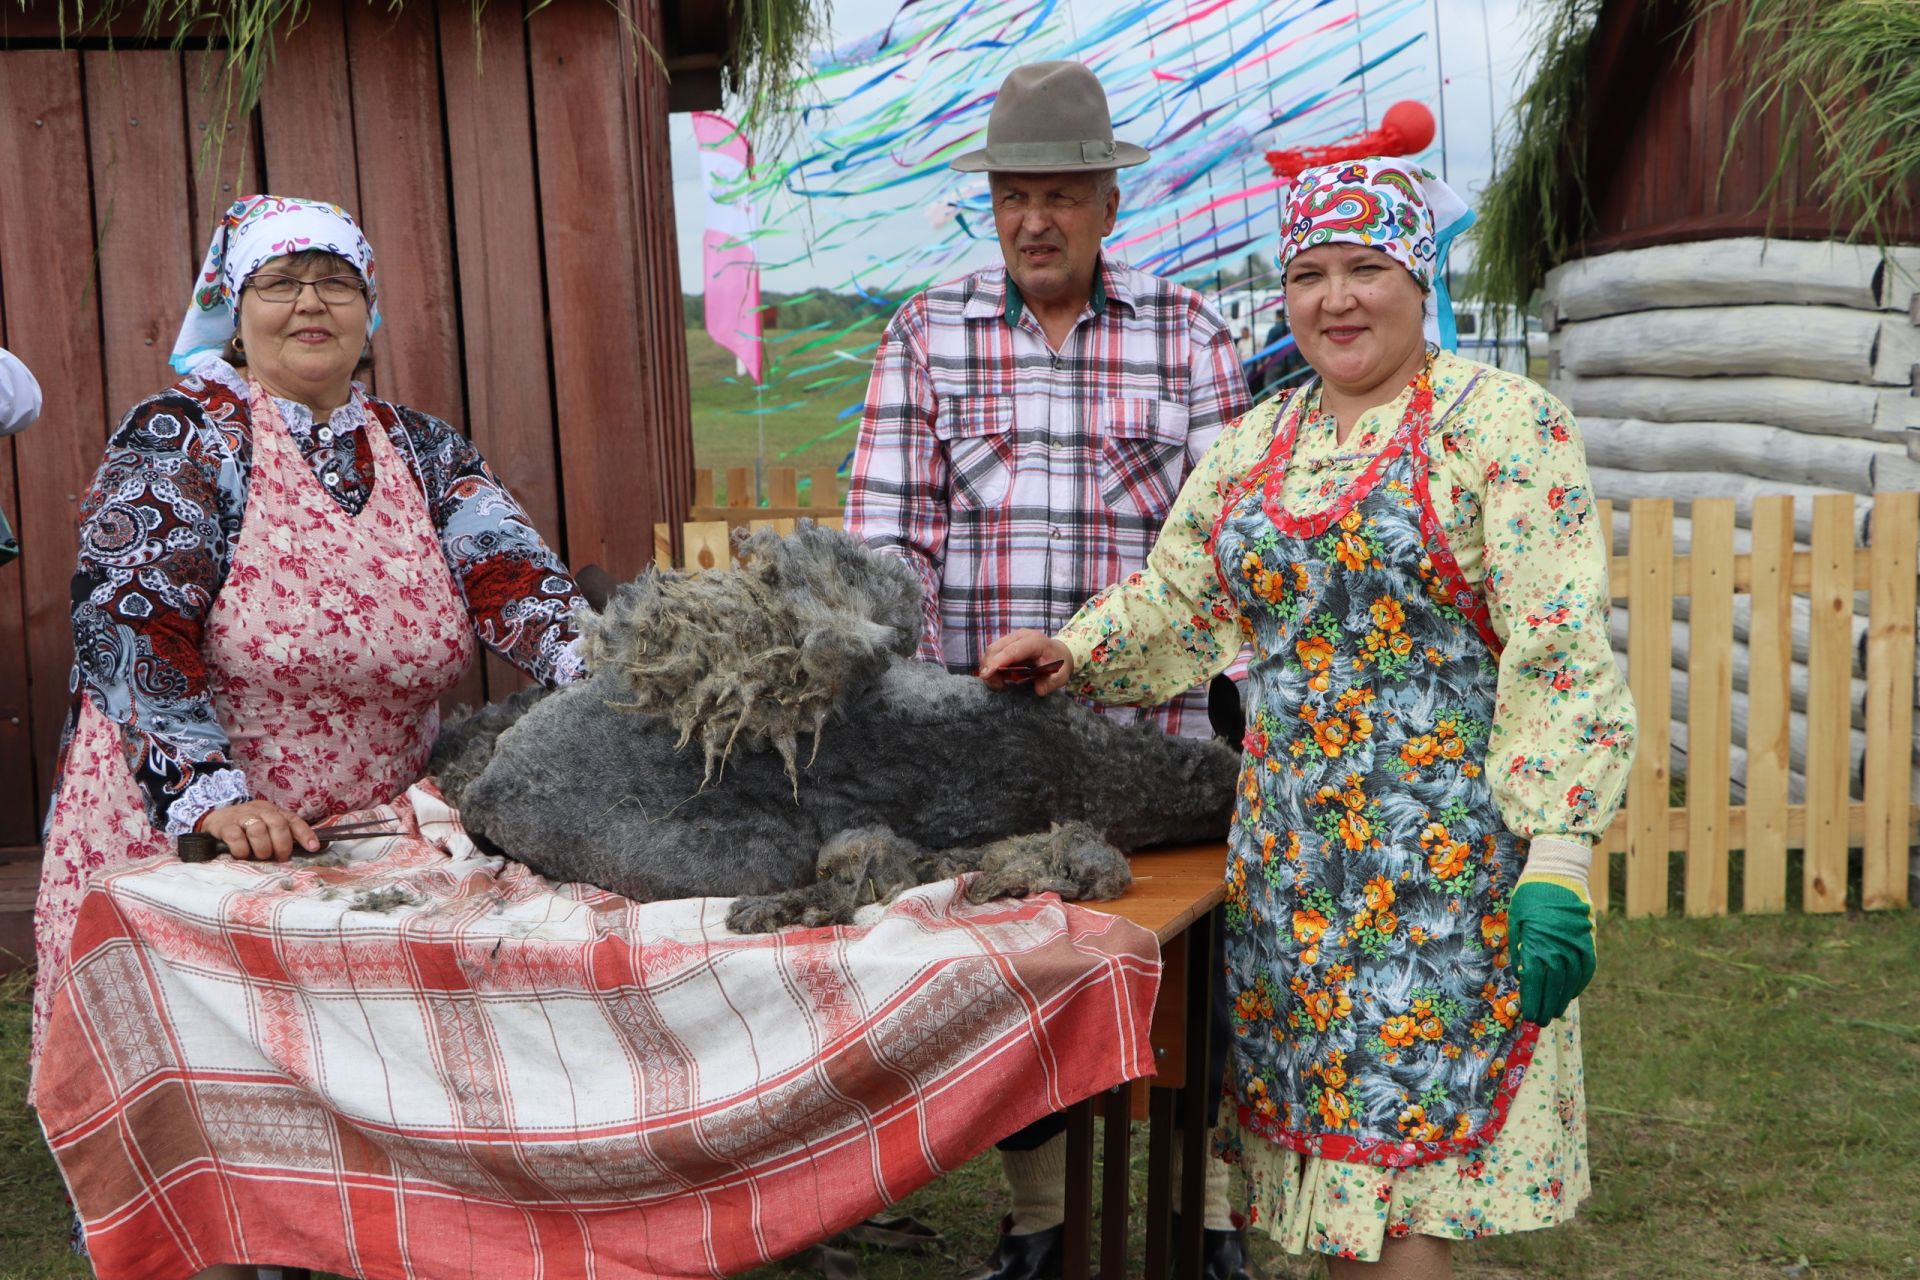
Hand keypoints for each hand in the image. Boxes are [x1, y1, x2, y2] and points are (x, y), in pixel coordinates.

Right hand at [196, 800, 319, 860]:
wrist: (214, 819)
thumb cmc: (246, 828)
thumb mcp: (267, 827)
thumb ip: (285, 836)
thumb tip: (315, 847)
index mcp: (274, 812)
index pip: (293, 820)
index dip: (305, 834)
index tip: (313, 848)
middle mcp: (260, 811)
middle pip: (278, 824)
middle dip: (282, 844)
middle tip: (279, 857)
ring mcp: (241, 817)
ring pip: (258, 830)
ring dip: (262, 848)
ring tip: (260, 856)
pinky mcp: (224, 825)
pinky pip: (236, 837)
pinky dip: (242, 849)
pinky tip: (242, 855)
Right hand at [979, 630, 1074, 694]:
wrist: (1058, 652)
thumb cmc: (1059, 663)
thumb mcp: (1061, 676)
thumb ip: (1050, 683)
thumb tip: (1038, 690)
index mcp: (1036, 641)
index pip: (1012, 650)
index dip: (997, 662)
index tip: (986, 675)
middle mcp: (1021, 636)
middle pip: (996, 649)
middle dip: (989, 669)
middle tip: (999, 687)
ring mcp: (1012, 637)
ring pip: (991, 651)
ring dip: (989, 669)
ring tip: (1001, 685)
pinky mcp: (1006, 642)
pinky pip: (993, 654)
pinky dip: (991, 667)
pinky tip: (1000, 678)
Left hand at [1508, 878, 1596, 1026]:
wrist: (1557, 872)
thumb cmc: (1529, 897)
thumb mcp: (1515, 922)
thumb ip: (1520, 950)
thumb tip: (1523, 977)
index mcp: (1536, 944)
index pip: (1534, 982)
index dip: (1533, 1001)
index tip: (1530, 1016)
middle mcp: (1558, 948)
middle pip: (1553, 986)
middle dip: (1546, 1006)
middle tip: (1541, 1021)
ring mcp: (1576, 944)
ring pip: (1571, 980)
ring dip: (1563, 998)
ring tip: (1555, 1011)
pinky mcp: (1588, 939)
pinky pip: (1587, 968)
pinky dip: (1580, 983)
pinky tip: (1572, 992)